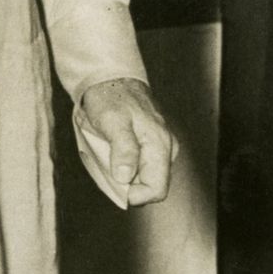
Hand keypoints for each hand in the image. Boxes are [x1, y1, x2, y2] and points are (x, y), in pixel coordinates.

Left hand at [72, 77, 175, 208]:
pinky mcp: (152, 147)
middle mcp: (166, 150)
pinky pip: (140, 167)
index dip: (133, 195)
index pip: (156, 190)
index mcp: (160, 145)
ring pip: (144, 178)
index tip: (113, 180)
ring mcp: (161, 148)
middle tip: (106, 164)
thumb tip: (125, 177)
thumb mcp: (112, 121)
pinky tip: (111, 152)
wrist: (112, 79)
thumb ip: (123, 149)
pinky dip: (123, 166)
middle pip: (150, 186)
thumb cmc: (111, 98)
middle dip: (127, 184)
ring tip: (107, 154)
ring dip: (123, 174)